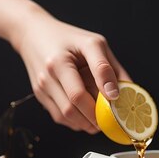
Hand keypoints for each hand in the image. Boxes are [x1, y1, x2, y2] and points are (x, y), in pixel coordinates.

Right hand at [11, 9, 130, 132]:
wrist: (33, 34)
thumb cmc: (68, 38)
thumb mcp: (93, 43)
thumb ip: (109, 67)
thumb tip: (125, 92)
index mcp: (60, 61)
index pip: (78, 93)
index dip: (99, 103)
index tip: (115, 104)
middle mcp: (48, 76)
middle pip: (72, 108)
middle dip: (94, 118)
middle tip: (111, 118)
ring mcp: (42, 88)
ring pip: (65, 116)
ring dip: (85, 123)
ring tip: (100, 118)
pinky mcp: (40, 96)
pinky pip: (59, 117)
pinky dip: (75, 121)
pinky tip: (86, 115)